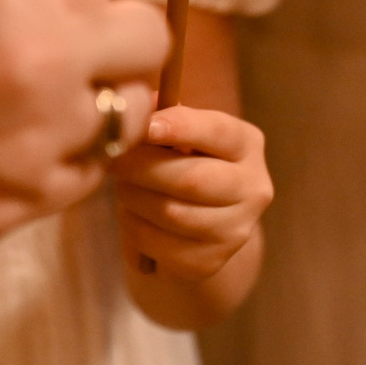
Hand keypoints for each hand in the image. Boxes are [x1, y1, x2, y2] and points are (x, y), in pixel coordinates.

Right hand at [0, 0, 167, 292]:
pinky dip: (58, 174)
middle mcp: (40, 51)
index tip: (58, 37)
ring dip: (92, 123)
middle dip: (120, 63)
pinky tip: (1, 169)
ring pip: (125, 122)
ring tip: (24, 132)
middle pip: (145, 49)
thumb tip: (50, 19)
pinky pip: (81, 181)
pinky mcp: (23, 203)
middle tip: (74, 85)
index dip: (84, 19)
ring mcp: (41, 133)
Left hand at [116, 105, 271, 283]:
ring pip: (173, 214)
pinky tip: (133, 217)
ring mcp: (237, 230)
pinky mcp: (212, 262)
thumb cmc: (179, 165)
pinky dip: (136, 229)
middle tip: (112, 159)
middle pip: (193, 179)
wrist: (194, 228)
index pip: (218, 131)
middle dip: (143, 168)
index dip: (180, 127)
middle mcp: (254, 188)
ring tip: (123, 188)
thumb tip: (138, 102)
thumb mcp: (177, 137)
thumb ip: (162, 117)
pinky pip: (161, 245)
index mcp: (246, 144)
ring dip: (135, 199)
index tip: (144, 125)